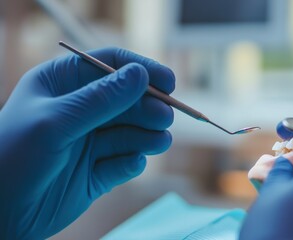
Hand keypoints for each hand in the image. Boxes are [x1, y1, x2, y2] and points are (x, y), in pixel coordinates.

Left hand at [0, 48, 174, 238]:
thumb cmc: (12, 158)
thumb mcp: (55, 122)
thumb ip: (101, 99)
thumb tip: (141, 75)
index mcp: (63, 85)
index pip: (109, 65)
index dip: (141, 70)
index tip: (168, 82)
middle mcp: (79, 110)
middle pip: (127, 100)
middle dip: (148, 108)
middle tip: (163, 118)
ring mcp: (89, 141)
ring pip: (130, 132)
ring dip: (147, 136)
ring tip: (159, 141)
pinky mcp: (96, 172)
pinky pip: (123, 162)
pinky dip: (132, 162)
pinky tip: (131, 164)